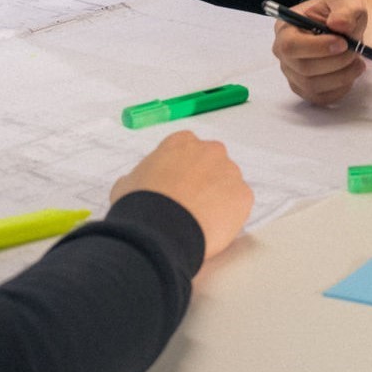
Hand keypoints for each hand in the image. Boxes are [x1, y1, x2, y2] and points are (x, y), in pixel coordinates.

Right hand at [111, 131, 251, 262]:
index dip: (182, 171)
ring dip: (218, 198)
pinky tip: (212, 229)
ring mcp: (230, 171)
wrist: (160, 229)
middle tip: (189, 206)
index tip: (176, 187)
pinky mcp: (244, 195)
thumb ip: (141, 176)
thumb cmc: (140, 203)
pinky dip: (230, 216)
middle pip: (212, 163)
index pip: (187, 150)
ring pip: (228, 184)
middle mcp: (210, 150)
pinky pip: (239, 205)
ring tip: (199, 222)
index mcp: (182, 142)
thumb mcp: (128, 182)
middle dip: (204, 181)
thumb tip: (141, 184)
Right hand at [274, 0, 368, 106]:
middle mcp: (283, 54)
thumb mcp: (347, 3)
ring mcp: (293, 74)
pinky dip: (341, 88)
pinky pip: (321, 98)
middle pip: (303, 69)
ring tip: (358, 61)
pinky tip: (350, 72)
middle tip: (355, 50)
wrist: (346, 30)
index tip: (343, 43)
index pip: (290, 46)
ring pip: (313, 86)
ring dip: (341, 75)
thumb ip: (345, 11)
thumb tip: (338, 24)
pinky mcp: (306, 90)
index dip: (317, 48)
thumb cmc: (340, 14)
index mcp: (285, 28)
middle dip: (335, 62)